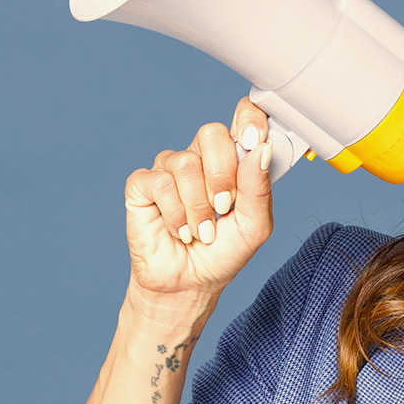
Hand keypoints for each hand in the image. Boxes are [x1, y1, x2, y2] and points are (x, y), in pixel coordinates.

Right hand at [124, 98, 275, 298]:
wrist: (190, 284)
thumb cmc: (222, 253)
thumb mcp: (254, 227)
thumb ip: (259, 188)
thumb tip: (261, 150)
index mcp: (232, 161)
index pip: (243, 119)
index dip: (249, 119)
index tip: (254, 140)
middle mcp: (200, 158)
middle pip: (211, 133)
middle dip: (222, 174)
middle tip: (224, 207)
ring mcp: (169, 169)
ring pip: (185, 164)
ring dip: (197, 207)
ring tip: (201, 232)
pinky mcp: (142, 185)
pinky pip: (160, 183)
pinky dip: (174, 213)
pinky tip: (179, 231)